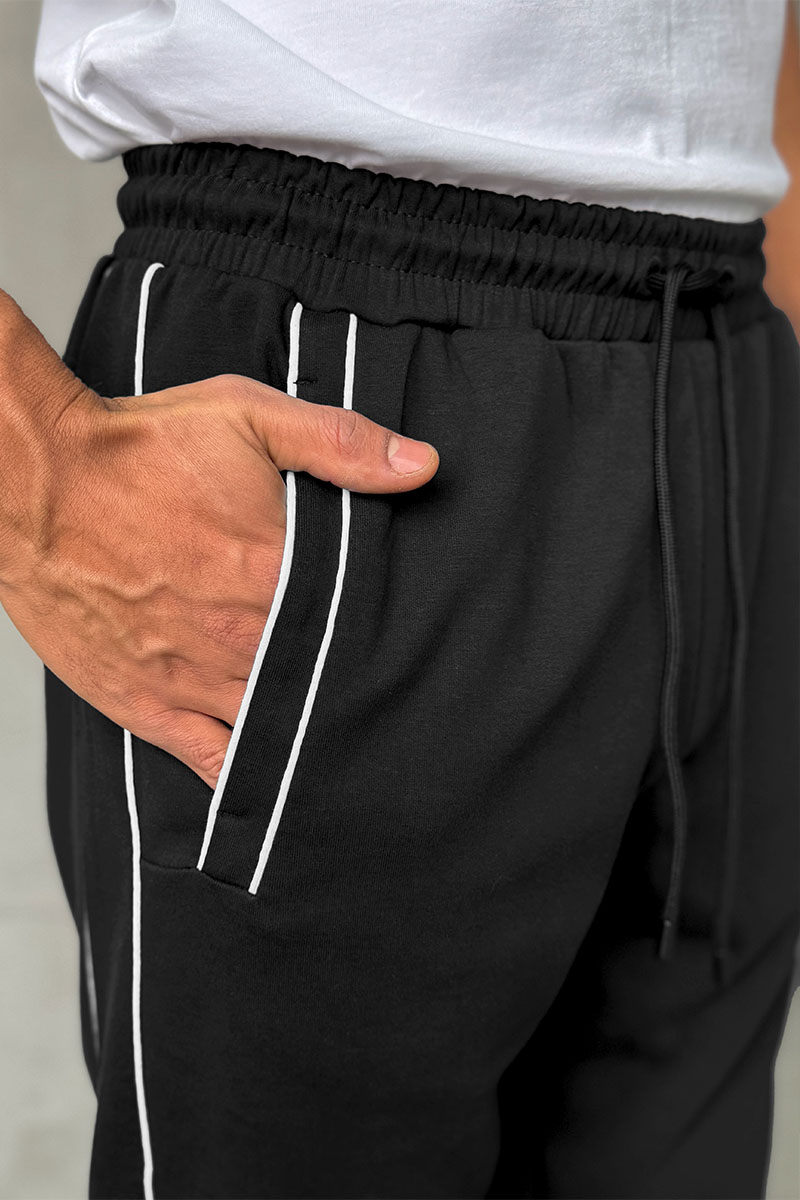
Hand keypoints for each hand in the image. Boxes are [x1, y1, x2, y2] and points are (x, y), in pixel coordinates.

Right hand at [0, 300, 438, 788]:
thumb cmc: (138, 448)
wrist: (32, 483)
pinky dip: (249, 774)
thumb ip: (340, 445)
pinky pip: (214, 762)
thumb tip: (422, 465)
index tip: (413, 638)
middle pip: (324, 680)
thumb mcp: (248, 416)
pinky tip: (280, 776)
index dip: (390, 632)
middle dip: (351, 682)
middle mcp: (240, 639)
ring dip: (310, 730)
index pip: (363, 623)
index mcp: (274, 574)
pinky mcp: (147, 706)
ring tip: (347, 736)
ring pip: (277, 727)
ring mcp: (193, 681)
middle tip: (388, 691)